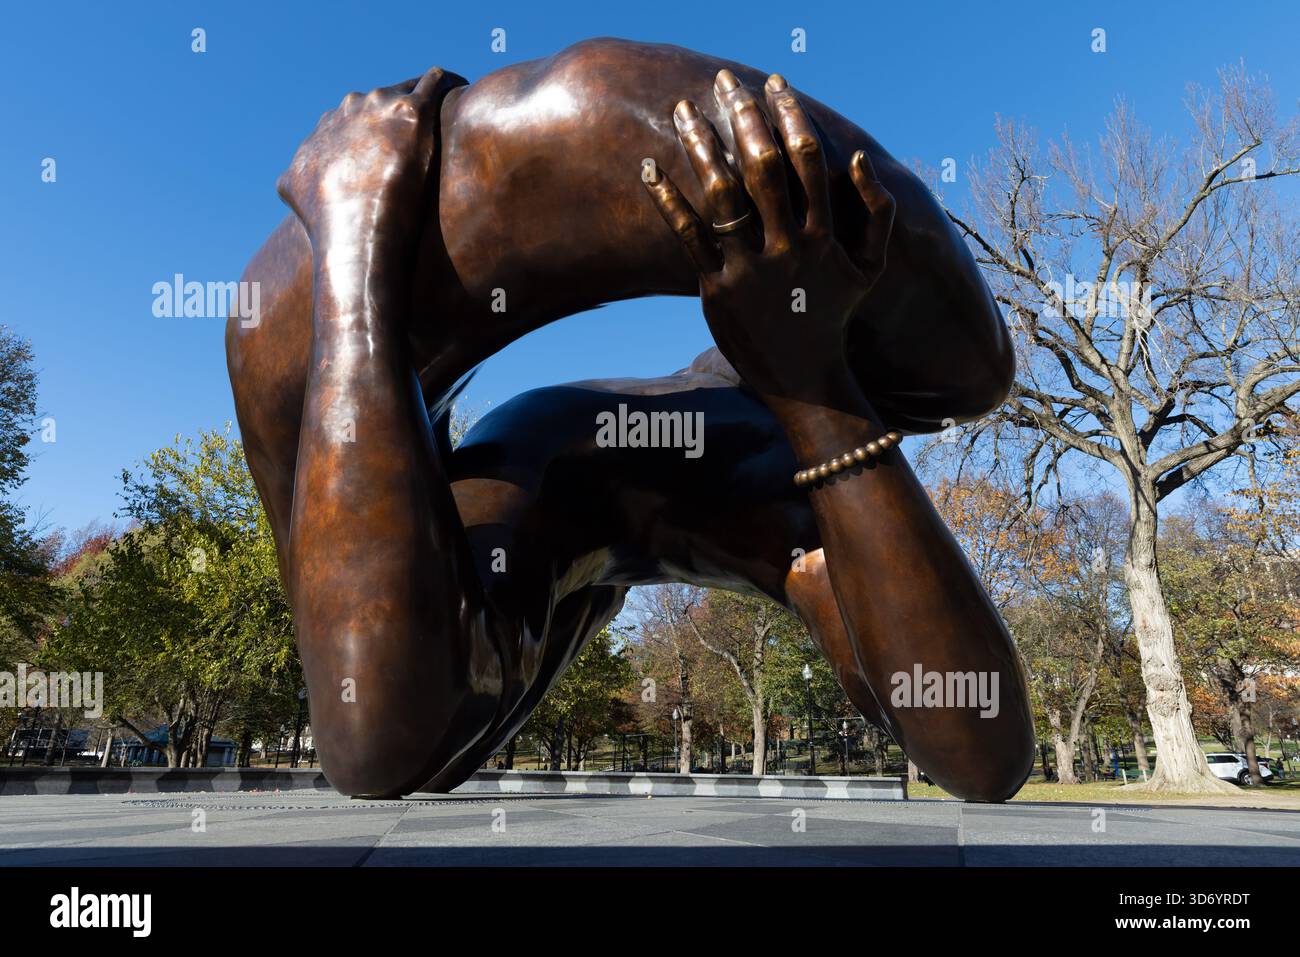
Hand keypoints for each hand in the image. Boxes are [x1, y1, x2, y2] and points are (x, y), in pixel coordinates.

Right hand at [277, 67, 452, 248]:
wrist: (355, 228)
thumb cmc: (332, 224)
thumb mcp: (297, 197)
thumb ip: (299, 183)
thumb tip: (291, 182)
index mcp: (324, 128)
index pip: (350, 120)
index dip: (371, 132)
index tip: (389, 145)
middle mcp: (347, 109)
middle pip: (376, 102)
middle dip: (393, 115)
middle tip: (418, 133)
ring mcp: (379, 106)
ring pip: (406, 89)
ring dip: (423, 97)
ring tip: (446, 105)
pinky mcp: (411, 110)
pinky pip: (434, 84)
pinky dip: (447, 83)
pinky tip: (459, 86)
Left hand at [642, 70, 894, 404]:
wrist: (806, 379)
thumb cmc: (833, 315)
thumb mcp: (869, 267)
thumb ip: (877, 212)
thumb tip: (855, 156)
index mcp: (823, 235)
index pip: (807, 159)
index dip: (790, 115)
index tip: (774, 83)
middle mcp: (787, 247)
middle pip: (764, 166)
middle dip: (744, 116)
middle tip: (725, 82)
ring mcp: (751, 267)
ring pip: (722, 193)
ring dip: (700, 144)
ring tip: (682, 109)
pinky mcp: (717, 288)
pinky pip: (688, 235)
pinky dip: (667, 199)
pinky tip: (648, 169)